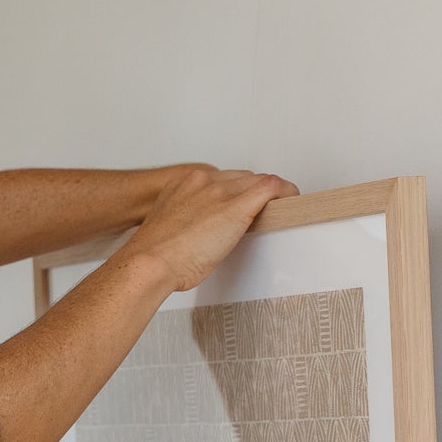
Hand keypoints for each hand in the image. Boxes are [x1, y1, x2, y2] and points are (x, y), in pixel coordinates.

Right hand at [116, 167, 299, 292]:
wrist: (149, 262)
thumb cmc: (154, 256)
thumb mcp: (168, 229)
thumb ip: (185, 223)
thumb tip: (198, 235)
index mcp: (183, 184)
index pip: (222, 180)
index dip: (237, 192)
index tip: (242, 204)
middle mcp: (203, 182)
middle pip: (241, 178)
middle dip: (254, 192)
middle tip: (265, 208)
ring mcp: (219, 193)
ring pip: (257, 181)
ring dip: (270, 194)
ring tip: (279, 207)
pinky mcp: (236, 207)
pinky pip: (270, 188)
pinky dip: (285, 192)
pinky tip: (292, 200)